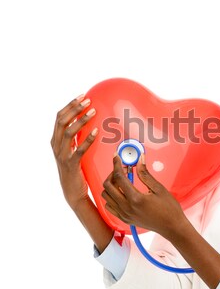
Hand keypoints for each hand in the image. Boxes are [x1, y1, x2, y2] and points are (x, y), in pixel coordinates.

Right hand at [51, 95, 97, 209]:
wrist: (72, 191)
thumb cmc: (76, 169)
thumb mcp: (72, 150)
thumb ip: (75, 137)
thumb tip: (85, 121)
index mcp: (56, 140)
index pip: (59, 117)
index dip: (70, 105)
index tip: (82, 96)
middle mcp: (56, 145)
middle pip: (62, 121)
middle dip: (75, 108)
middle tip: (88, 101)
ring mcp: (62, 155)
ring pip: (68, 132)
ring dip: (81, 120)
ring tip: (93, 112)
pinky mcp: (71, 164)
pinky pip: (78, 149)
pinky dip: (87, 139)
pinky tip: (95, 132)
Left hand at [102, 154, 186, 238]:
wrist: (172, 227)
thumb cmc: (169, 208)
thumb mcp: (159, 189)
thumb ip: (145, 174)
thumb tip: (139, 160)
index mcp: (135, 198)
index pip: (119, 177)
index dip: (116, 165)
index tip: (117, 157)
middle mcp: (126, 208)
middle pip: (108, 186)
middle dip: (112, 174)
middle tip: (122, 169)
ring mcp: (124, 215)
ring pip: (106, 197)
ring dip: (111, 186)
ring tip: (122, 181)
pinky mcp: (125, 219)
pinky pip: (109, 207)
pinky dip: (111, 197)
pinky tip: (121, 193)